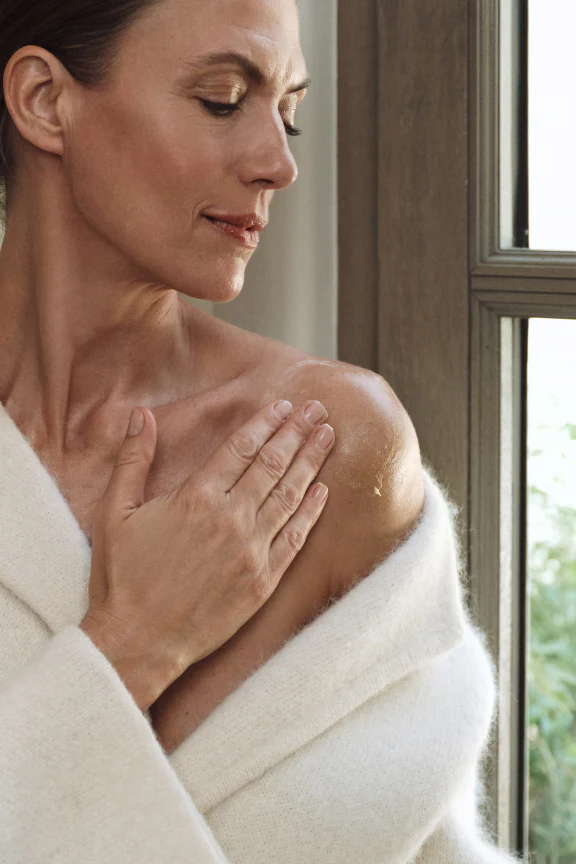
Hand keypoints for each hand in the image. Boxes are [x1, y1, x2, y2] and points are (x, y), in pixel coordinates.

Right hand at [80, 399, 335, 711]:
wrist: (138, 642)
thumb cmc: (122, 577)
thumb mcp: (114, 512)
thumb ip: (132, 459)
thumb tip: (139, 415)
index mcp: (196, 497)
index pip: (241, 447)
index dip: (265, 423)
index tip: (284, 406)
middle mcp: (230, 518)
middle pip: (272, 464)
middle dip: (297, 432)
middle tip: (317, 410)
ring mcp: (251, 550)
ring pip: (289, 495)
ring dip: (311, 462)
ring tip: (328, 437)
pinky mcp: (263, 581)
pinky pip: (295, 539)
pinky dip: (311, 512)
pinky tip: (323, 491)